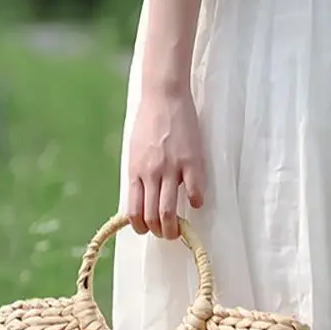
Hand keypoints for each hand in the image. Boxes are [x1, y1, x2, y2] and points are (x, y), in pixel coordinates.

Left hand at [126, 83, 206, 238]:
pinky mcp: (191, 161)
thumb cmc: (148, 122)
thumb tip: (141, 198)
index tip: (148, 228)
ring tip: (180, 229)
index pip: (134, 212)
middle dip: (160, 232)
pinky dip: (196, 202)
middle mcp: (151, 174)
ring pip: (170, 211)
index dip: (141, 227)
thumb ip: (139, 174)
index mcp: (135, 172)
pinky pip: (195, 192)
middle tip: (167, 233)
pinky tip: (197, 201)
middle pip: (152, 216)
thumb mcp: (135, 151)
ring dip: (175, 227)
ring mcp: (171, 168)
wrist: (163, 96)